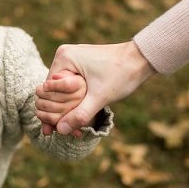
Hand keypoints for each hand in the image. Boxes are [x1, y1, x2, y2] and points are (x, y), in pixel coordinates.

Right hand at [38, 41, 155, 133]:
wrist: (141, 59)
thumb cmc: (122, 73)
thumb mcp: (100, 97)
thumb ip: (79, 114)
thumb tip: (60, 130)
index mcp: (64, 58)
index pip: (47, 89)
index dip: (50, 111)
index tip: (52, 131)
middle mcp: (64, 55)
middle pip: (53, 90)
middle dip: (59, 112)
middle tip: (65, 133)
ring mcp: (72, 58)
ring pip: (62, 90)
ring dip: (67, 109)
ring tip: (73, 129)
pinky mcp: (80, 63)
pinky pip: (71, 85)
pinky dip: (74, 100)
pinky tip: (79, 116)